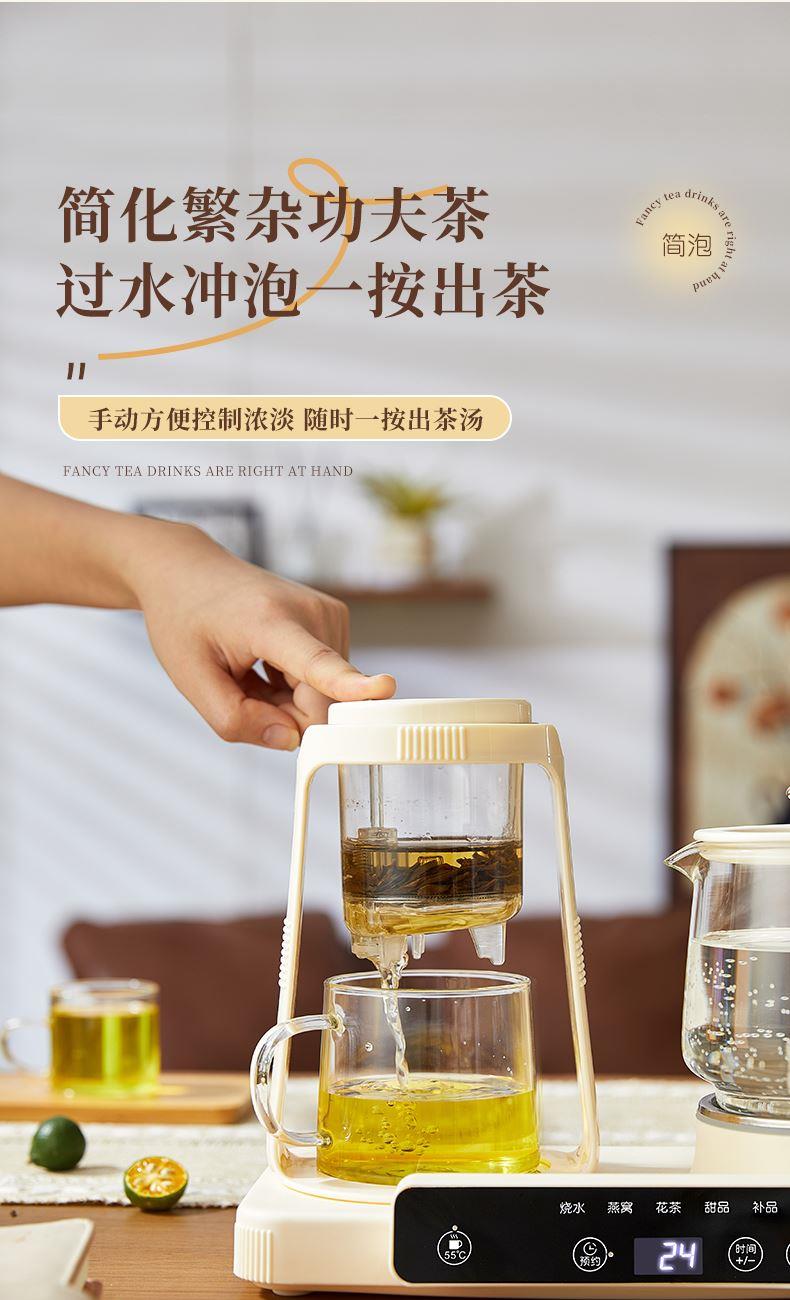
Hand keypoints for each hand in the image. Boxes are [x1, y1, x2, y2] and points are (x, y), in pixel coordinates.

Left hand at [132, 523, 395, 749]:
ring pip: (325, 696)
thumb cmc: (185, 620)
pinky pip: (326, 681)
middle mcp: (310, 612)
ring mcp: (328, 613)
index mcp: (269, 622)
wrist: (187, 571)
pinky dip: (295, 686)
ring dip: (286, 700)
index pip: (317, 661)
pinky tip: (266, 663)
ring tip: (253, 669)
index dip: (350, 684)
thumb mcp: (191, 680)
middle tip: (242, 688)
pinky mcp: (335, 619)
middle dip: (284, 715)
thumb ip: (236, 720)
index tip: (384, 689)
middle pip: (321, 701)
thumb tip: (291, 741)